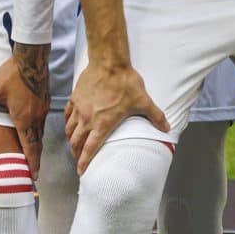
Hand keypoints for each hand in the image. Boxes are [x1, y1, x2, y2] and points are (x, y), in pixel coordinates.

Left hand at [0, 44, 49, 176]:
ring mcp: (42, 109)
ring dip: (37, 146)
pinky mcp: (45, 102)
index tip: (33, 176)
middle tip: (34, 173)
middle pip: (37, 143)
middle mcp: (36, 117)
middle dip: (35, 159)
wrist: (31, 58)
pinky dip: (38, 132)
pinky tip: (34, 131)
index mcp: (23, 119)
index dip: (31, 162)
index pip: (29, 147)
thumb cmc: (11, 75)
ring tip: (33, 155)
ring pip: (40, 133)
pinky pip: (42, 122)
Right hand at [63, 53, 164, 174]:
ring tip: (73, 145)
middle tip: (78, 160)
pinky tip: (70, 125)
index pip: (90, 148)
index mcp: (102, 124)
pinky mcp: (75, 97)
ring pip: (69, 130)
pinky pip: (67, 115)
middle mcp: (87, 119)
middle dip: (76, 154)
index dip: (84, 162)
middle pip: (76, 143)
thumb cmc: (125, 82)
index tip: (81, 171)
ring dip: (71, 140)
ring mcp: (79, 108)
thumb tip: (167, 128)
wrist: (109, 62)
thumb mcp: (143, 101)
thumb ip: (155, 116)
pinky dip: (67, 123)